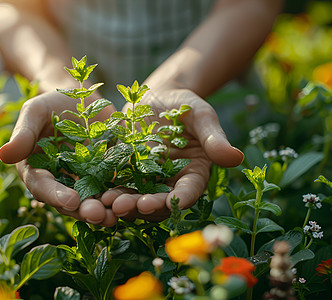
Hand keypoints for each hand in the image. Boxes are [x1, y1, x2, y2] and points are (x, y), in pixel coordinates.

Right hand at [0, 91, 117, 226]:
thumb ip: (23, 133)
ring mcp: (84, 181)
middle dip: (83, 210)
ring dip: (103, 210)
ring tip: (115, 216)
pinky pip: (113, 188)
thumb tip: (4, 155)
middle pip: (69, 201)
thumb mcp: (36, 112)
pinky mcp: (106, 175)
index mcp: (37, 170)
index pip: (42, 186)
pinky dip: (121, 196)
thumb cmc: (52, 103)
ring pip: (92, 200)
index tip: (70, 201)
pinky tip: (132, 202)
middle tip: (97, 216)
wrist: (82, 98)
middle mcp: (60, 181)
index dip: (55, 195)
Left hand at [101, 89, 243, 221]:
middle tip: (124, 207)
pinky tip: (96, 191)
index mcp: (192, 173)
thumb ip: (214, 137)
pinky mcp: (126, 172)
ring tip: (106, 202)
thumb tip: (236, 158)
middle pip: (158, 203)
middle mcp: (169, 182)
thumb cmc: (184, 104)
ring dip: (122, 204)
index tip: (165, 202)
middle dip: (142, 207)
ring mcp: (146, 180)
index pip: (187, 193)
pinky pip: (117, 184)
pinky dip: (108, 190)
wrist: (156, 97)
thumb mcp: (201, 115)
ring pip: (135, 198)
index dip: (177, 200)